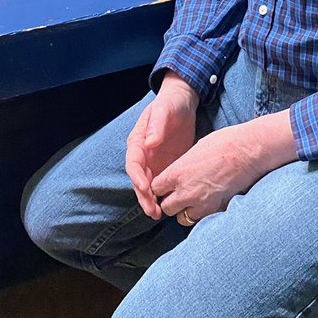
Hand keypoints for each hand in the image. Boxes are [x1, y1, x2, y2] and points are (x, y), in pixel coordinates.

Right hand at [125, 75, 198, 219]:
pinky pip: (163, 184)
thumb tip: (149, 143)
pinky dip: (164, 195)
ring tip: (159, 214)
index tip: (145, 188)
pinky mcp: (168, 166)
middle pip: (140, 181)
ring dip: (152, 200)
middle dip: (144, 197)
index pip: (133, 164)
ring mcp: (155, 162)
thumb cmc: (170, 103)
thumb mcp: (164, 110)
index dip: (137, 177)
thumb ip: (156, 126)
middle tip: (153, 210)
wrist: (183, 102)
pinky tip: (171, 205)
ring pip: (150, 186)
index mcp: (138, 143)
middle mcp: (144, 156)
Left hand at [152, 110, 296, 224]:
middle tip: (180, 194)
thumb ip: (183, 166)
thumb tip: (179, 173)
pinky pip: (201, 219)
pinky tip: (209, 202)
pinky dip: (202, 214)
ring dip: (185, 211)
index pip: (155, 189)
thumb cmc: (225, 142)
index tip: (167, 185)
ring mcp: (201, 203)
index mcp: (177, 172)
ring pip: (182, 218)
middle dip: (171, 201)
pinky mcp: (216, 209)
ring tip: (195, 201)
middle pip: (166, 207)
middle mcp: (185, 191)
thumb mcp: (196, 149)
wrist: (249, 150)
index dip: (161, 187)